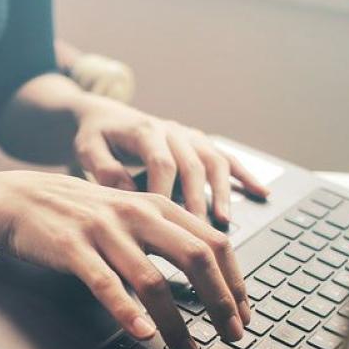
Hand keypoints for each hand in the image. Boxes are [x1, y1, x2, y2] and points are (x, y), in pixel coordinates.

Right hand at [0, 171, 250, 348]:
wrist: (19, 199)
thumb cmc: (77, 212)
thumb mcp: (128, 211)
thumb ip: (164, 233)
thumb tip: (205, 270)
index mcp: (156, 205)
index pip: (213, 241)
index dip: (235, 281)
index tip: (244, 313)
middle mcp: (136, 213)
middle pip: (196, 257)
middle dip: (221, 302)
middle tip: (232, 336)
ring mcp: (104, 230)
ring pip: (153, 280)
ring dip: (177, 323)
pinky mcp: (73, 249)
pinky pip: (106, 284)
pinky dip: (127, 312)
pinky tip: (142, 334)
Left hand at [72, 96, 268, 222]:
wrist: (103, 114)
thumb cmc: (95, 136)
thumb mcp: (87, 149)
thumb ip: (104, 169)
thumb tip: (127, 194)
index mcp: (145, 131)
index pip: (161, 162)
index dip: (166, 192)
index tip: (166, 222)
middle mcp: (171, 130)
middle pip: (192, 166)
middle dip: (197, 202)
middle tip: (199, 235)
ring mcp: (189, 136)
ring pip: (213, 162)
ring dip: (222, 193)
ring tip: (224, 223)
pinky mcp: (199, 143)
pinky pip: (226, 158)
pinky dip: (245, 176)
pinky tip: (261, 194)